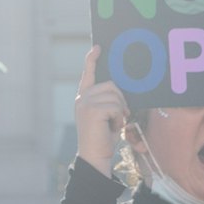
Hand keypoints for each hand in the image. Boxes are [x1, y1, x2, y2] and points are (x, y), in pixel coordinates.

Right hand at [74, 45, 128, 175]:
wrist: (95, 156)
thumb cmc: (103, 137)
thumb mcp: (105, 114)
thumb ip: (107, 100)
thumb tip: (118, 89)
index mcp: (84, 97)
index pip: (88, 73)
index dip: (92, 59)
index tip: (98, 48)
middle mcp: (82, 98)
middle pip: (111, 85)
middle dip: (121, 100)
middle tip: (119, 116)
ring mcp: (85, 103)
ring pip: (115, 96)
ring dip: (120, 111)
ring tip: (113, 123)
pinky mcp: (92, 110)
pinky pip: (116, 106)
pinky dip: (119, 118)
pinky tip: (112, 127)